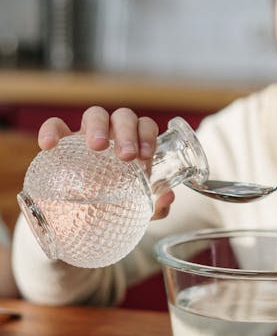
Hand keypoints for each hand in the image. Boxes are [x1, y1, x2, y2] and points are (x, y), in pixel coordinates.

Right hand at [37, 106, 173, 219]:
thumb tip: (167, 198)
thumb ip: (155, 206)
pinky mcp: (61, 142)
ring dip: (98, 126)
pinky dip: (52, 131)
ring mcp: (86, 136)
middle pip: (123, 117)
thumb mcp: (137, 210)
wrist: (82, 221)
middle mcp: (113, 135)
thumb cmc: (115, 206)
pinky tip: (50, 146)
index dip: (147, 135)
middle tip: (126, 156)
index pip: (144, 126)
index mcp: (134, 145)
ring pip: (95, 114)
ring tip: (97, 146)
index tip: (146, 156)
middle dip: (127, 132)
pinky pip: (55, 126)